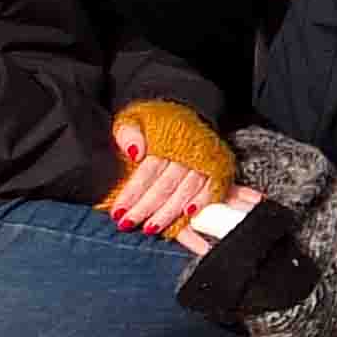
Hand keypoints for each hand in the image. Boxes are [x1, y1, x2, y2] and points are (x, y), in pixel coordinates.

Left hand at [103, 109, 228, 236]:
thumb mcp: (133, 119)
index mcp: (165, 139)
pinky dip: (202, 203)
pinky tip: (188, 215)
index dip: (132, 193)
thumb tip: (134, 151)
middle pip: (165, 185)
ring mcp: (204, 162)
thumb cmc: (155, 121)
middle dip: (145, 208)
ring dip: (168, 213)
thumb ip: (128, 133)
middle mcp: (187, 151)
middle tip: (128, 223)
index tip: (118, 211)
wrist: (186, 109)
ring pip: (185, 191)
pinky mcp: (218, 169)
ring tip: (150, 227)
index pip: (148, 170)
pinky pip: (211, 190)